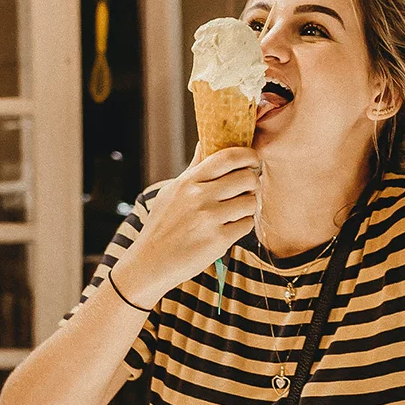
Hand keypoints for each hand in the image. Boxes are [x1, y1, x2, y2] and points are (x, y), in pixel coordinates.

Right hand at [112, 142, 260, 304]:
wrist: (151, 262)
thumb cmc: (163, 227)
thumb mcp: (172, 192)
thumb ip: (193, 169)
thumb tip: (204, 143)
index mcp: (188, 182)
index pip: (227, 157)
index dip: (247, 155)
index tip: (253, 160)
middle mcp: (199, 196)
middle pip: (246, 178)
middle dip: (252, 183)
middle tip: (247, 191)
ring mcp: (209, 218)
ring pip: (250, 202)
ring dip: (249, 207)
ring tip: (236, 213)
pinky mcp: (218, 240)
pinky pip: (247, 225)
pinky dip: (243, 226)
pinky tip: (230, 229)